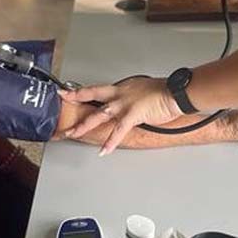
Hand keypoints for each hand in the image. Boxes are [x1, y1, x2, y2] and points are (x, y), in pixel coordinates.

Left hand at [60, 77, 182, 154]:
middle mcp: (120, 93)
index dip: (81, 90)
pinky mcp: (133, 115)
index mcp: (122, 87)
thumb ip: (132, 99)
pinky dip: (110, 142)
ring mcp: (125, 104)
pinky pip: (118, 131)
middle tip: (61, 100)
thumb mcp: (143, 91)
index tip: (68, 91)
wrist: (176, 93)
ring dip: (84, 125)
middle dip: (75, 98)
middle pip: (92, 95)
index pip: (98, 89)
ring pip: (99, 114)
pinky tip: (103, 151)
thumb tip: (128, 105)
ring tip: (72, 133)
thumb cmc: (164, 92)